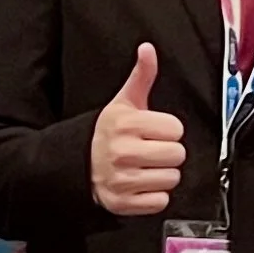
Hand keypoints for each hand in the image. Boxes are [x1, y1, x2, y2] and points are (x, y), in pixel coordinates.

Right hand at [91, 45, 185, 215]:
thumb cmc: (109, 131)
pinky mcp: (120, 204)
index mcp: (128, 125)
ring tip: (148, 166)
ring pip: (171, 179)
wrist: (77, 163)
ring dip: (164, 174)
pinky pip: (159, 202)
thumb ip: (142, 75)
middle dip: (170, 152)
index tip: (156, 131)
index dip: (170, 130)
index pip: (177, 130)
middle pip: (177, 155)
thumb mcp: (125, 101)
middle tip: (154, 150)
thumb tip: (148, 48)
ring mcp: (121, 181)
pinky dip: (155, 197)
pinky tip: (143, 184)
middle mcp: (123, 153)